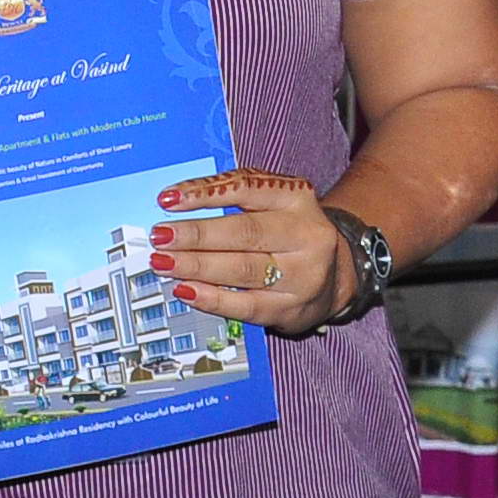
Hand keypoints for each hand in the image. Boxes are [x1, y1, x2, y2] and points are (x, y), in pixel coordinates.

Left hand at [149, 169, 348, 339]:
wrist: (336, 274)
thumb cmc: (290, 231)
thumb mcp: (273, 201)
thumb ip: (232, 195)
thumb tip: (176, 202)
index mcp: (297, 198)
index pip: (247, 188)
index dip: (205, 193)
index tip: (168, 199)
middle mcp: (305, 235)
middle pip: (244, 233)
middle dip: (196, 235)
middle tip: (161, 236)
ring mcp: (302, 275)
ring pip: (243, 269)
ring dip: (197, 266)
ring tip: (164, 262)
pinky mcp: (291, 308)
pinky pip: (245, 305)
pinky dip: (211, 298)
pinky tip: (185, 290)